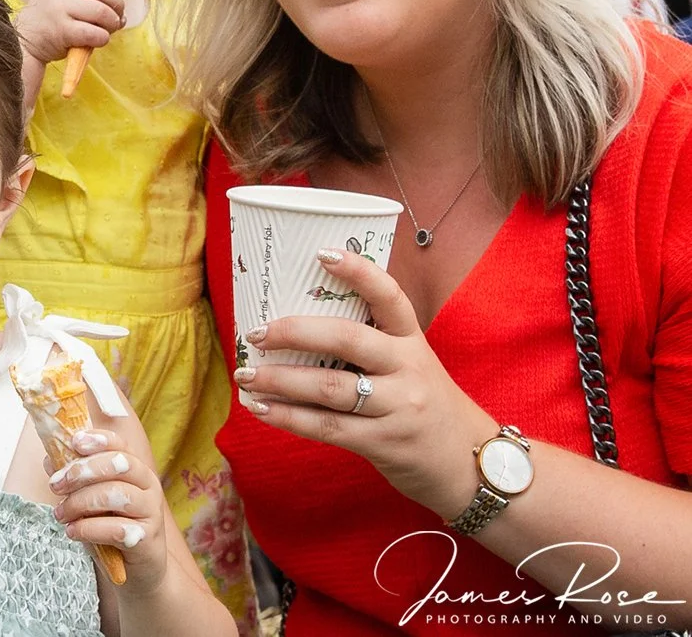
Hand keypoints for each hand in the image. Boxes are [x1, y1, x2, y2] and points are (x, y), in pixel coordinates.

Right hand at [14, 0, 127, 65]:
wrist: (24, 40)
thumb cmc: (49, 19)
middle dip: (118, 4)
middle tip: (119, 15)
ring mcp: (60, 9)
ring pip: (101, 11)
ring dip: (113, 22)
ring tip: (112, 28)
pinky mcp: (62, 31)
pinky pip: (93, 32)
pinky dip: (103, 37)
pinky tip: (100, 39)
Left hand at [49, 428, 167, 590]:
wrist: (134, 571)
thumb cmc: (110, 528)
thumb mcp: (90, 500)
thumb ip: (74, 479)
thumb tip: (50, 459)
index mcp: (136, 469)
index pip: (120, 445)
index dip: (98, 440)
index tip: (74, 442)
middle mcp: (148, 486)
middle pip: (119, 464)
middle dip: (81, 471)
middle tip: (55, 486)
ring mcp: (151, 512)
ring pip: (116, 494)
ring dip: (80, 502)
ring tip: (60, 514)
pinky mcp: (148, 540)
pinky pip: (116, 529)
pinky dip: (88, 528)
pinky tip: (72, 532)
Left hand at [233, 249, 494, 515]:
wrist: (470, 465)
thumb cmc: (426, 404)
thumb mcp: (412, 365)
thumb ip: (371, 345)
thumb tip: (298, 325)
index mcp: (413, 339)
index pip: (388, 296)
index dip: (358, 272)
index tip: (322, 253)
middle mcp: (408, 367)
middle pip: (347, 339)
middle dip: (295, 332)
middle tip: (257, 332)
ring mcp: (398, 407)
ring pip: (329, 387)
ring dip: (280, 380)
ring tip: (246, 375)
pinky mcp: (384, 443)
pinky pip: (327, 427)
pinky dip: (288, 417)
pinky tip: (260, 408)